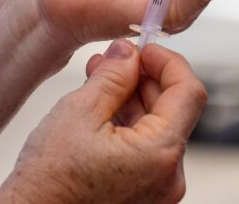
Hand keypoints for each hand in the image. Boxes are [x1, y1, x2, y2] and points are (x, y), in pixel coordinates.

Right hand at [0, 40, 206, 203]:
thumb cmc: (49, 180)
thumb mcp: (80, 111)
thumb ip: (114, 76)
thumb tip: (129, 53)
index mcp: (161, 154)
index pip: (189, 92)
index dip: (168, 62)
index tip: (145, 49)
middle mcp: (168, 177)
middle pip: (173, 109)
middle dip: (144, 78)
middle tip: (114, 60)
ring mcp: (158, 190)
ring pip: (157, 127)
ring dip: (132, 99)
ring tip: (98, 81)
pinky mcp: (143, 196)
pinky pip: (146, 149)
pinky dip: (128, 125)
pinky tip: (101, 110)